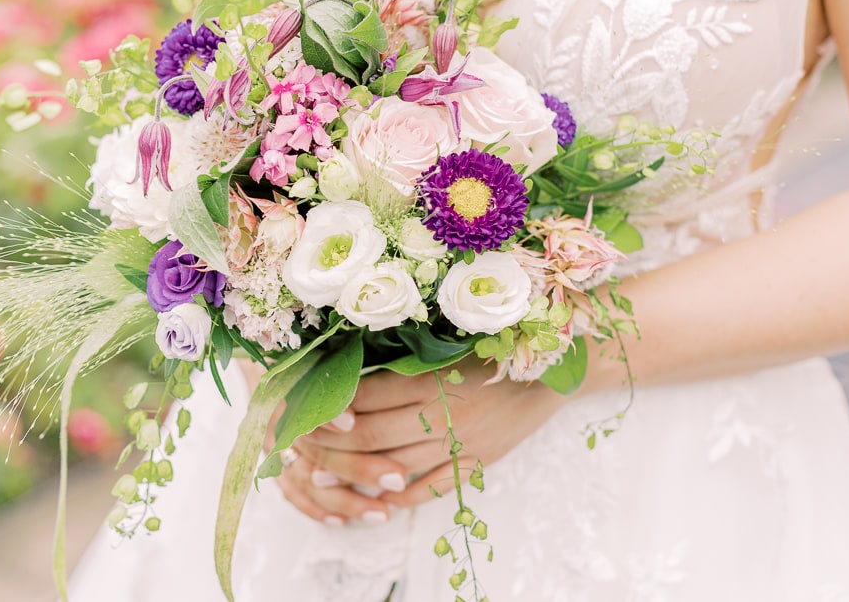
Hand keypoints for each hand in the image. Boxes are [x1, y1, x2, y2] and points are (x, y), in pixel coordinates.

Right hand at [240, 358, 392, 526]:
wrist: (267, 362)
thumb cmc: (308, 357)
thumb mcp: (324, 358)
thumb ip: (341, 374)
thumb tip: (374, 390)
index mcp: (286, 384)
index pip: (306, 402)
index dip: (329, 413)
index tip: (357, 425)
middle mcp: (274, 417)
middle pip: (314, 449)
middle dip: (356, 467)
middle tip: (396, 479)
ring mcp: (269, 443)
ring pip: (306, 480)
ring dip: (344, 500)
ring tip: (381, 514)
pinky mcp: (272, 461)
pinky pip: (292, 492)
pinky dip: (316, 508)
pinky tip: (342, 522)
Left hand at [280, 356, 561, 523]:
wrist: (547, 376)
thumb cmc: (491, 353)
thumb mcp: (445, 350)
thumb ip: (404, 364)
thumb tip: (350, 375)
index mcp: (430, 376)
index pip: (366, 396)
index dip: (332, 405)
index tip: (308, 408)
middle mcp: (441, 411)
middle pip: (371, 434)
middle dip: (331, 444)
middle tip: (301, 447)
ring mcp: (458, 442)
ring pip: (394, 465)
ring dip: (354, 475)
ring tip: (324, 479)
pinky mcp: (475, 463)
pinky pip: (431, 487)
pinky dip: (400, 497)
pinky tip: (378, 499)